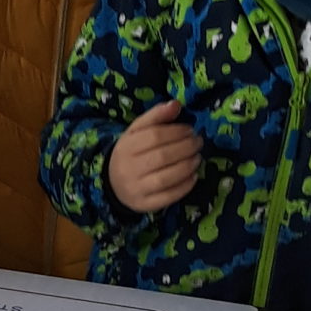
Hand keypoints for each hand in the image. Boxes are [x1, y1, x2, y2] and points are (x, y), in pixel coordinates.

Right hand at [108, 98, 202, 212]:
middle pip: (162, 156)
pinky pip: (168, 197)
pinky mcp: (144, 205)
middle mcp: (128, 169)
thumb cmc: (131, 153)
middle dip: (186, 148)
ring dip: (188, 166)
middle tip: (198, 142)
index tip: (190, 130)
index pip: (154, 136)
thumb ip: (156, 116)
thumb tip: (176, 104)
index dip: (176, 132)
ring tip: (197, 158)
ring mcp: (136, 189)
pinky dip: (185, 186)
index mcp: (126, 146)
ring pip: (166, 178)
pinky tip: (194, 176)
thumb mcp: (137, 131)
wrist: (113, 183)